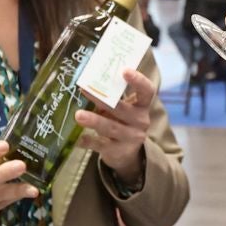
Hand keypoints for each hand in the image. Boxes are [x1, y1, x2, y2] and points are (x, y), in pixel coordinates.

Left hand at [76, 68, 153, 188]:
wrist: (127, 154)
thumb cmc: (121, 122)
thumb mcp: (122, 109)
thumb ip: (110, 97)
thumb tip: (87, 80)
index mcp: (142, 106)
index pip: (147, 91)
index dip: (139, 80)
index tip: (125, 70)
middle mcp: (140, 122)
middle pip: (122, 109)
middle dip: (102, 99)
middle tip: (84, 90)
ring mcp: (130, 138)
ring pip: (112, 128)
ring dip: (94, 121)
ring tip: (79, 115)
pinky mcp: (118, 152)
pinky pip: (101, 145)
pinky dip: (88, 141)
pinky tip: (77, 138)